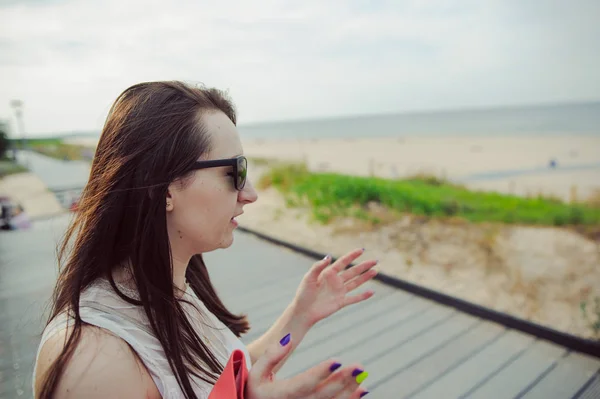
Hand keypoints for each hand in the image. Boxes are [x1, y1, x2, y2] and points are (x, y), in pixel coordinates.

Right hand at [245, 333, 368, 398]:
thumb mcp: (254, 373)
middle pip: (322, 395)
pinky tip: (362, 390)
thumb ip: (269, 356)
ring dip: (349, 391)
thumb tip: (287, 339)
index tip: (337, 361)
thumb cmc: (254, 390)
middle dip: (342, 381)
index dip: (320, 373)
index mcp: (280, 395)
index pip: (303, 383)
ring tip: (362, 376)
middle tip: (358, 366)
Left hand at [292, 248, 377, 326]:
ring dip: (365, 277)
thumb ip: (318, 266)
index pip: (343, 262)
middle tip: (375, 261)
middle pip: (353, 271)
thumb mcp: (309, 277)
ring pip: (356, 283)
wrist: (303, 311)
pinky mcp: (341, 302)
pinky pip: (354, 298)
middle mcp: (336, 281)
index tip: (362, 250)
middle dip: (364, 266)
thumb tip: (328, 256)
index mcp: (328, 273)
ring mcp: (339, 292)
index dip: (352, 256)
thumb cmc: (303, 293)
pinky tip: (372, 292)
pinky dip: (363, 296)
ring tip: (375, 271)